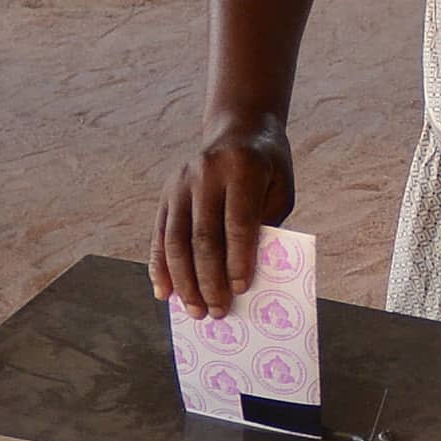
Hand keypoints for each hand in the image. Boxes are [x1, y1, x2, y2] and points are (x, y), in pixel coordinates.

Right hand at [154, 115, 294, 318]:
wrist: (239, 129)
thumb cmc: (268, 169)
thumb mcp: (279, 190)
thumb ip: (265, 226)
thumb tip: (245, 278)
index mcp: (242, 168)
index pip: (238, 221)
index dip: (239, 258)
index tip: (242, 289)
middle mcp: (206, 173)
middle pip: (203, 235)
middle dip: (210, 279)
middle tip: (218, 311)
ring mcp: (181, 182)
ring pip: (176, 240)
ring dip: (184, 281)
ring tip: (195, 310)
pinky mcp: (166, 192)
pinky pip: (160, 234)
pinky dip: (160, 266)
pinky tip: (165, 292)